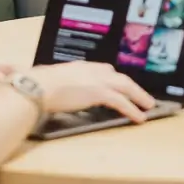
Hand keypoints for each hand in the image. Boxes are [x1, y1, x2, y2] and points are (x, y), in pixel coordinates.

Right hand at [29, 61, 156, 122]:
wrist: (38, 86)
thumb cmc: (36, 84)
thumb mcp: (46, 77)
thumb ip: (52, 80)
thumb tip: (39, 81)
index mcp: (80, 67)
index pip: (103, 69)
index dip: (113, 77)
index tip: (118, 82)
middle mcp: (92, 70)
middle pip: (118, 76)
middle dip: (132, 86)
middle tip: (141, 94)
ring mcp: (97, 80)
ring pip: (125, 86)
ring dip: (139, 96)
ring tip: (148, 105)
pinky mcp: (99, 92)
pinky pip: (121, 101)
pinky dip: (132, 109)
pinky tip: (139, 117)